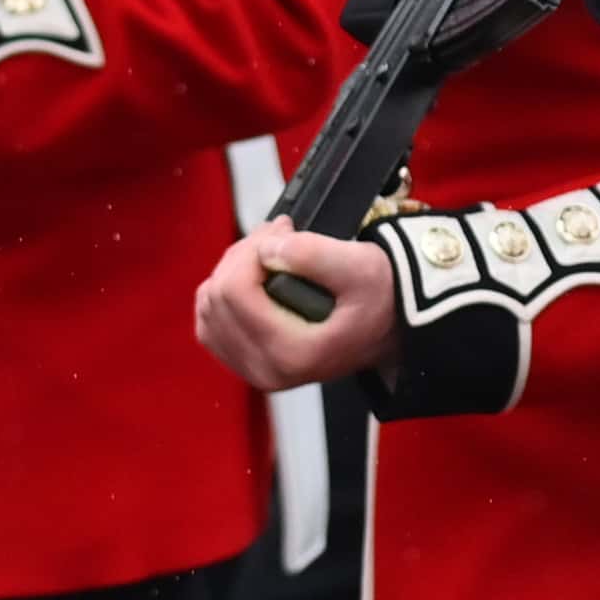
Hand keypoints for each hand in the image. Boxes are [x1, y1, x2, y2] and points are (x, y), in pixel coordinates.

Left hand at [195, 224, 390, 386]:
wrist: (391, 330)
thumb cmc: (381, 301)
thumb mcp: (362, 268)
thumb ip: (315, 254)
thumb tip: (267, 248)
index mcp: (291, 353)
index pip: (235, 291)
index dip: (253, 248)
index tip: (284, 228)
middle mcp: (266, 370)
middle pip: (217, 297)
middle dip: (242, 255)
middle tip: (278, 235)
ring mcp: (253, 371)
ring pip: (208, 309)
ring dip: (231, 271)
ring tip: (268, 254)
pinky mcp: (247, 365)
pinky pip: (210, 326)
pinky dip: (223, 295)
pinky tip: (252, 277)